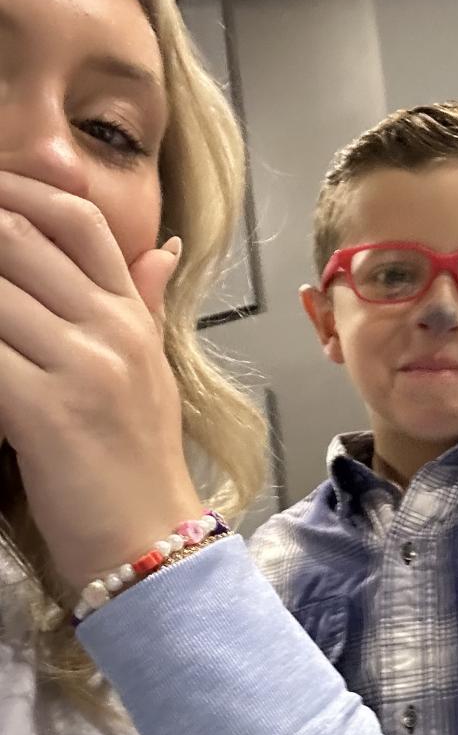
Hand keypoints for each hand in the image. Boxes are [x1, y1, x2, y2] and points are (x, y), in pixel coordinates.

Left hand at [0, 172, 203, 590]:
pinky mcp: (44, 410)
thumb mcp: (150, 371)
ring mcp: (81, 367)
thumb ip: (142, 305)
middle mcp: (110, 329)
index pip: (77, 219)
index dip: (17, 192)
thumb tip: (163, 249)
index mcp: (131, 316)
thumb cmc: (138, 462)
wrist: (151, 541)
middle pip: (18, 239)